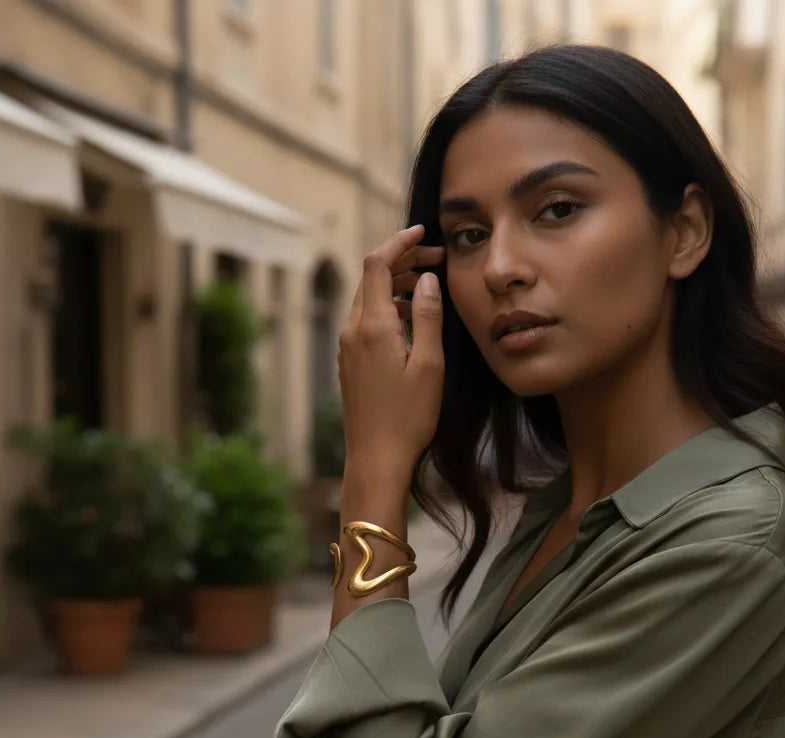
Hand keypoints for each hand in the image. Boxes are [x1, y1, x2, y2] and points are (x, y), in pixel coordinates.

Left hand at [337, 224, 445, 479]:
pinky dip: (388, 307)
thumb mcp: (429, 365)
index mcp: (372, 326)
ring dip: (396, 285)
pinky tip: (410, 320)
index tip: (423, 233)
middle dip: (402, 261)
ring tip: (428, 288)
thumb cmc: (407, 417)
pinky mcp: (349, 362)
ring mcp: (347, 347)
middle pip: (372, 278)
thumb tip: (427, 279)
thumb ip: (428, 317)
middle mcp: (352, 331)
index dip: (399, 242)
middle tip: (436, 260)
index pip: (378, 264)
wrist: (376, 458)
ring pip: (368, 299)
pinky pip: (365, 320)